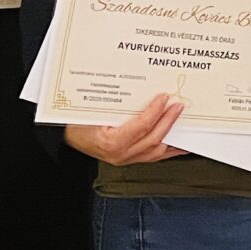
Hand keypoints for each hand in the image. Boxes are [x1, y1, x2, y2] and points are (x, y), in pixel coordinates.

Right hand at [65, 93, 183, 165]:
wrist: (67, 139)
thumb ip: (116, 104)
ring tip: (183, 124)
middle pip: (153, 139)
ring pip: (157, 151)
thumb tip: (140, 89)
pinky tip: (178, 144)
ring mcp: (126, 159)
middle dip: (169, 121)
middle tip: (178, 106)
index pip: (141, 126)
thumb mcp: (93, 111)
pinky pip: (154, 157)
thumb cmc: (76, 125)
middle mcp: (121, 154)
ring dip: (172, 136)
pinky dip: (168, 150)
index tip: (164, 98)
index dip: (155, 111)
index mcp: (111, 142)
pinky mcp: (130, 160)